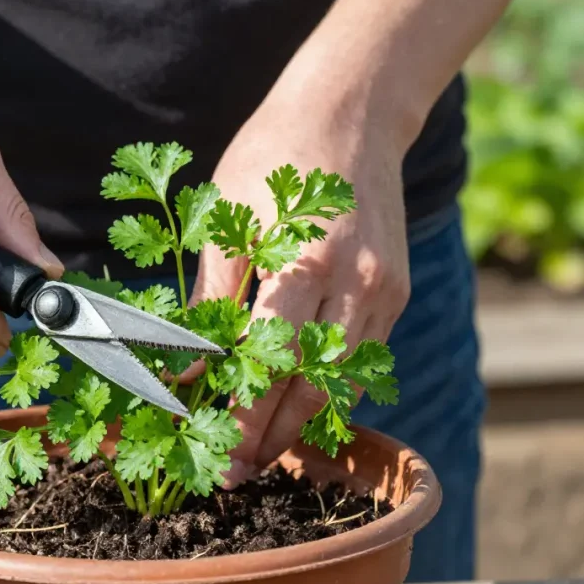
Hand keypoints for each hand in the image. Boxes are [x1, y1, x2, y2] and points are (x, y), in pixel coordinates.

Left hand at [190, 95, 410, 485]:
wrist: (351, 110)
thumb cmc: (273, 155)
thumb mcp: (226, 214)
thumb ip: (213, 296)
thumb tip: (186, 361)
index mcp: (302, 261)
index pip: (267, 360)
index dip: (241, 412)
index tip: (215, 450)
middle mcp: (353, 282)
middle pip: (311, 382)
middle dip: (272, 434)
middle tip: (238, 472)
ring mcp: (383, 287)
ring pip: (342, 377)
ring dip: (303, 420)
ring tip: (265, 452)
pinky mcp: (397, 288)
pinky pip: (363, 353)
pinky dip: (331, 385)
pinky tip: (300, 405)